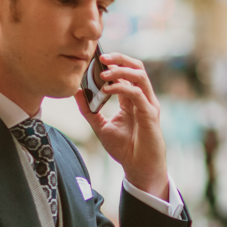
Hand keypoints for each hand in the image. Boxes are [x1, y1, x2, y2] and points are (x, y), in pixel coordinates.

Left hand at [80, 52, 168, 197]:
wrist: (139, 168)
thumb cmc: (125, 148)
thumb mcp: (100, 126)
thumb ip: (89, 110)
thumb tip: (76, 91)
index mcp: (132, 99)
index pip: (125, 73)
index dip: (112, 63)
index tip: (95, 58)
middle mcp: (143, 98)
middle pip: (136, 67)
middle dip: (120, 58)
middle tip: (101, 57)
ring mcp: (148, 105)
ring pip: (140, 75)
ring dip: (121, 70)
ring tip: (103, 72)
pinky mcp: (150, 114)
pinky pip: (137, 94)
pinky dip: (122, 88)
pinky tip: (108, 89)